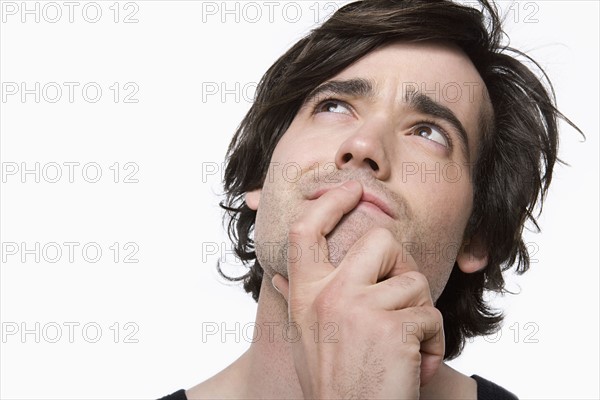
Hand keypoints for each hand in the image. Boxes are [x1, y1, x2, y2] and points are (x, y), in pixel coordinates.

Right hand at [272, 180, 443, 398]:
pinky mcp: (392, 327)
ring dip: (420, 318)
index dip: (329, 202)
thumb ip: (298, 299)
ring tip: (403, 351)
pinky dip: (432, 343)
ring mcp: (358, 308)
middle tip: (401, 299)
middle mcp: (327, 294)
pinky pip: (430, 316)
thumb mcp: (304, 336)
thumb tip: (279, 276)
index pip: (307, 230)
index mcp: (304, 294)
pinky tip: (413, 368)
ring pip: (414, 283)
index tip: (352, 189)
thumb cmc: (333, 382)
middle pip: (380, 240)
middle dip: (402, 265)